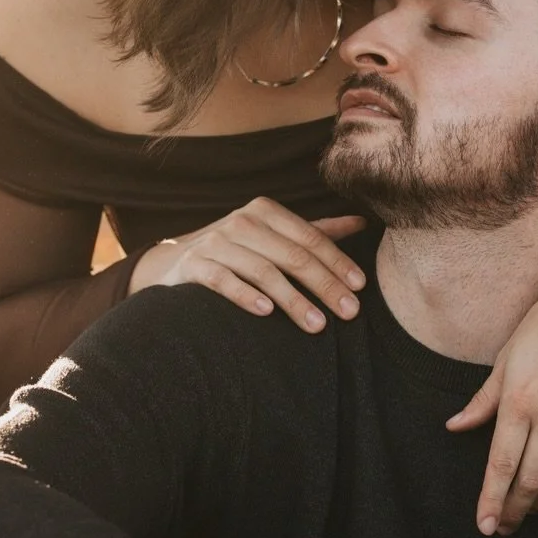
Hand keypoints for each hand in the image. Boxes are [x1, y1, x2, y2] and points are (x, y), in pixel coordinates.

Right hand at [129, 198, 367, 331]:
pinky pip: (222, 281)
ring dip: (292, 299)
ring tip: (317, 325)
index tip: (360, 288)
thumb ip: (315, 232)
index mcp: (266, 212)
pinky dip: (245, 296)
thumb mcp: (275, 236)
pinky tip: (266, 313)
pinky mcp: (194, 265)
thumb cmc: (238, 251)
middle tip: (349, 313)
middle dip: (325, 286)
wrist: (175, 263)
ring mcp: (216, 243)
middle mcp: (242, 222)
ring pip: (262, 271)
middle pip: (292, 256)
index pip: (310, 238)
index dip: (337, 262)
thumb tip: (362, 223)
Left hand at [446, 250, 537, 534]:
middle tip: (506, 526)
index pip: (501, 465)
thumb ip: (483, 400)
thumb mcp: (506, 358)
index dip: (492, 501)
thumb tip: (454, 427)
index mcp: (519, 401)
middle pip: (530, 481)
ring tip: (533, 506)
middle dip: (515, 511)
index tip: (486, 526)